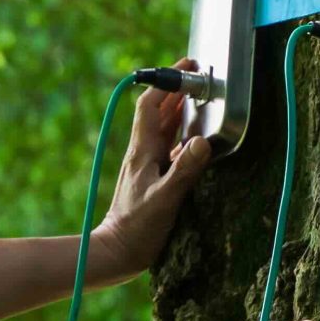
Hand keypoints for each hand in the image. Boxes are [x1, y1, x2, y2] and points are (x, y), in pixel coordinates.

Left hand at [95, 57, 211, 280]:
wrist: (117, 252)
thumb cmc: (137, 228)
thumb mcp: (165, 199)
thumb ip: (185, 170)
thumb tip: (202, 141)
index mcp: (142, 151)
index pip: (150, 105)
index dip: (167, 82)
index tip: (188, 68)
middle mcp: (142, 153)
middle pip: (158, 112)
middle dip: (176, 91)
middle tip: (198, 78)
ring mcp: (145, 165)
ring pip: (163, 129)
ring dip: (179, 112)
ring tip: (199, 100)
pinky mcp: (151, 179)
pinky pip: (168, 149)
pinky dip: (182, 138)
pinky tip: (194, 141)